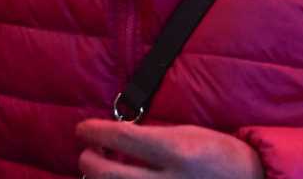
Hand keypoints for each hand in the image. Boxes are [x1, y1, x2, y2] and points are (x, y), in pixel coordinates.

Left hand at [78, 121, 264, 178]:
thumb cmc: (219, 155)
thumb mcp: (189, 135)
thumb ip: (151, 139)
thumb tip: (111, 139)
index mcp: (177, 151)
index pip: (119, 137)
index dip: (92, 131)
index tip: (83, 129)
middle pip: (105, 174)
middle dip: (87, 161)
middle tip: (89, 153)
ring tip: (102, 172)